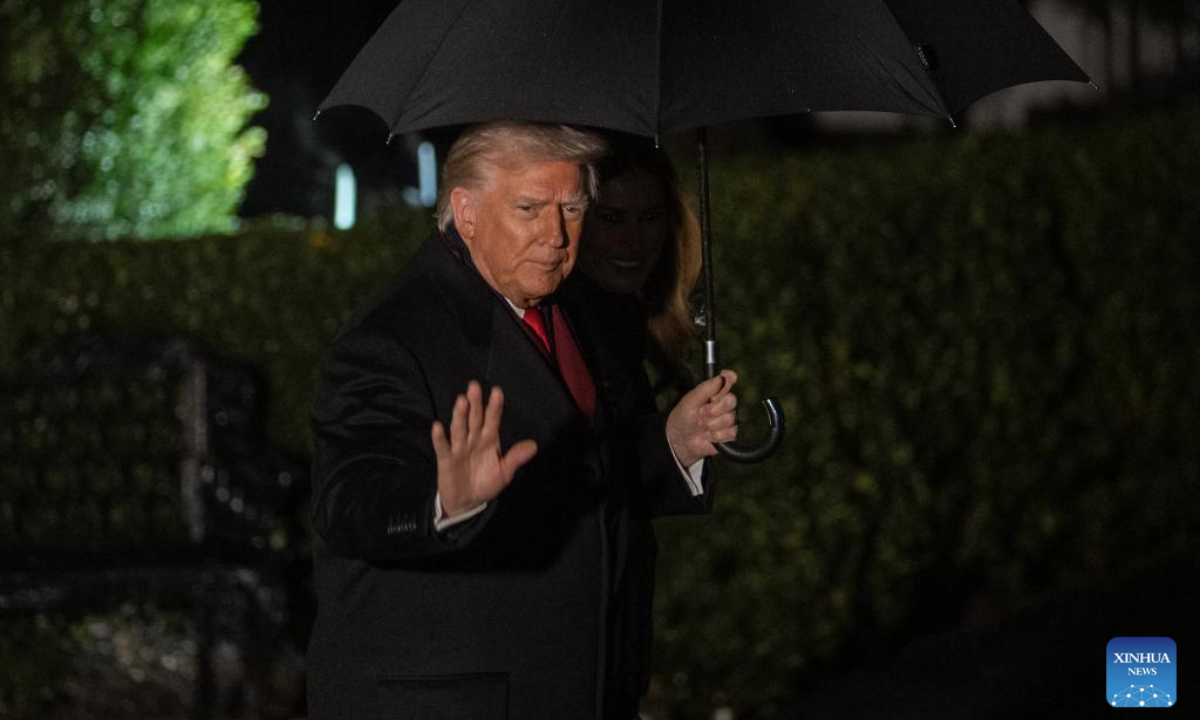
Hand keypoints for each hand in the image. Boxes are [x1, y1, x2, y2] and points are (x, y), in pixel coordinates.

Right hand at [431, 381, 537, 518]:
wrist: (467, 502)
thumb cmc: (486, 483)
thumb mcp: (504, 473)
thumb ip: (515, 458)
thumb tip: (534, 445)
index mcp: (489, 440)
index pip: (492, 420)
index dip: (494, 407)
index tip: (497, 391)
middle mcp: (473, 440)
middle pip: (474, 419)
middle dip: (475, 403)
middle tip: (474, 386)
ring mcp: (459, 448)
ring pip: (459, 429)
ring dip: (459, 415)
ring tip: (461, 400)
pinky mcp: (446, 460)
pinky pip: (442, 447)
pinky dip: (440, 438)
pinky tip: (437, 426)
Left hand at [666, 370, 738, 467]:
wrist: (680, 440)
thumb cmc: (683, 417)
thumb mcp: (690, 401)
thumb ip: (706, 389)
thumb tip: (722, 377)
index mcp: (715, 392)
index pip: (728, 379)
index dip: (728, 380)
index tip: (721, 382)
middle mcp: (723, 403)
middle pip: (732, 400)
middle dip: (716, 408)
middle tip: (702, 413)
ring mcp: (728, 418)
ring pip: (731, 418)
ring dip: (713, 424)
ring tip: (703, 426)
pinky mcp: (730, 433)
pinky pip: (732, 432)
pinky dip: (718, 436)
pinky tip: (709, 436)